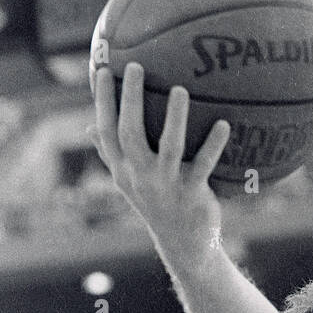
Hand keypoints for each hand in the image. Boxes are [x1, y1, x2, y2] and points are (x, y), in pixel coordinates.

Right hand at [90, 62, 230, 273]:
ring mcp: (167, 186)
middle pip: (130, 133)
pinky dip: (214, 144)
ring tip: (179, 89)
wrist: (183, 245)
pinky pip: (204, 165)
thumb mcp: (129, 182)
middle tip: (136, 66)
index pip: (106, 131)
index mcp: (124, 171)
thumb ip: (110, 154)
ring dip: (174, 117)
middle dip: (131, 99)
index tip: (101, 70)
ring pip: (169, 147)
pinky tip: (224, 124)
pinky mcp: (192, 195)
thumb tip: (89, 126)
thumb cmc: (156, 204)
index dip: (102, 101)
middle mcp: (140, 176)